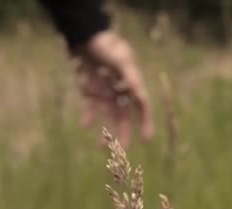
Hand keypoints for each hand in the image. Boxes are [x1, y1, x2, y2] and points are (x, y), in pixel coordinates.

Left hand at [76, 31, 152, 146]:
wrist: (86, 36)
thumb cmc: (107, 45)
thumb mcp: (120, 58)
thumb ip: (130, 76)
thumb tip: (141, 95)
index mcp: (132, 83)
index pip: (142, 106)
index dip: (145, 122)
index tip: (146, 138)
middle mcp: (120, 90)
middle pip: (124, 115)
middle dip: (123, 132)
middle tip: (122, 149)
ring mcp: (106, 91)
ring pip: (107, 114)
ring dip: (105, 129)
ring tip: (100, 146)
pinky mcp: (91, 90)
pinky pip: (91, 107)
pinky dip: (88, 116)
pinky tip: (85, 126)